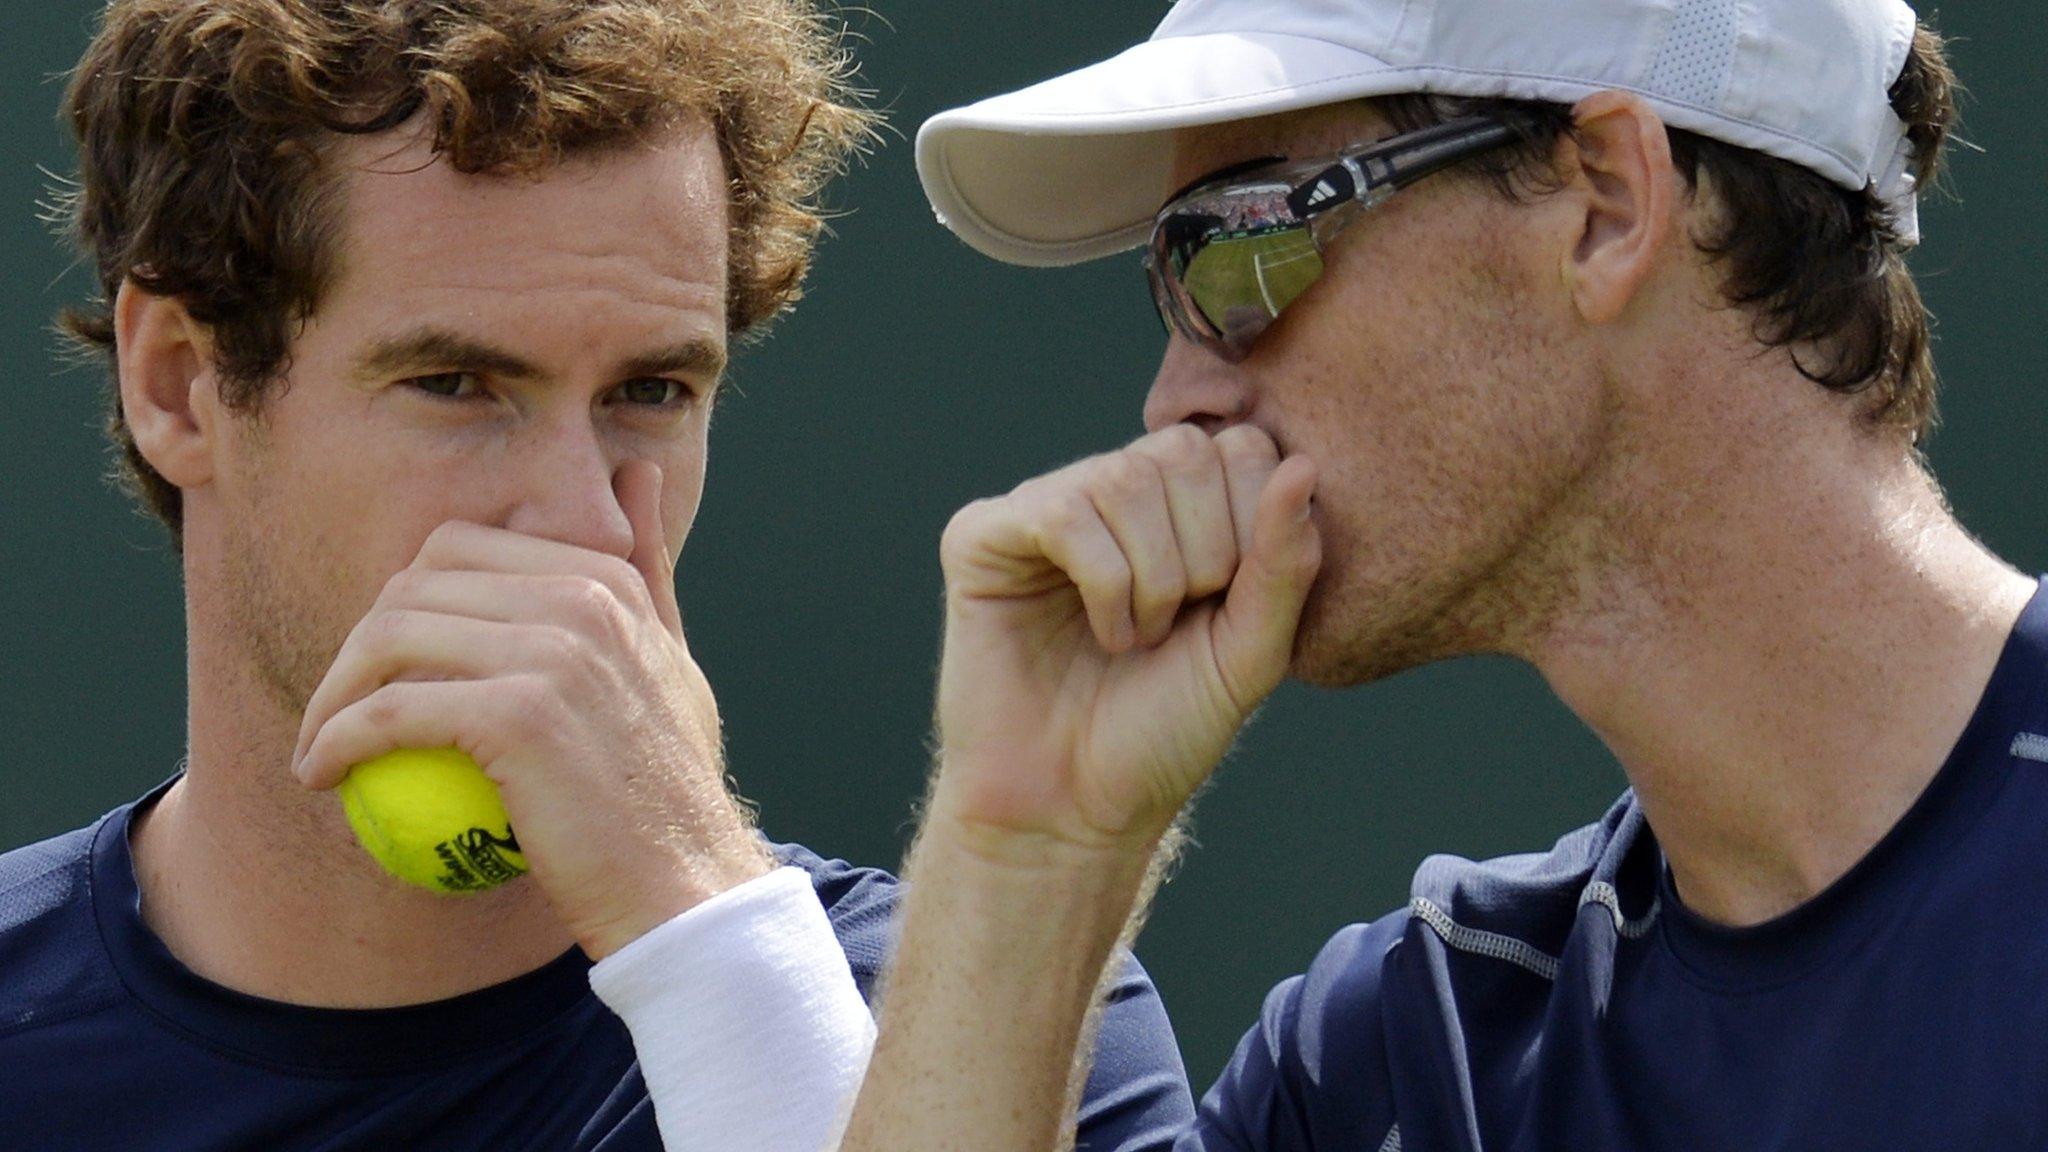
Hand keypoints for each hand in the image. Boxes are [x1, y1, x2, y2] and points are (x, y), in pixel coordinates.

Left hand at [291, 461, 771, 958]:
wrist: (688, 884)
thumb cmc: (669, 791)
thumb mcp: (673, 662)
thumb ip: (648, 570)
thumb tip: (635, 475)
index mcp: (609, 580)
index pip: (462, 547)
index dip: (404, 601)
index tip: (386, 667)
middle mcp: (585, 598)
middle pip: (416, 582)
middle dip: (359, 638)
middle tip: (344, 704)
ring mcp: (555, 651)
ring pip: (390, 635)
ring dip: (332, 689)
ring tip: (321, 742)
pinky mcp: (520, 716)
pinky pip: (389, 711)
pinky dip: (336, 739)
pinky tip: (319, 774)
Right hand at [932, 423, 1319, 858]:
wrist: (1077, 808)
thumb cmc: (1165, 731)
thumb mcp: (1252, 651)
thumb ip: (1286, 563)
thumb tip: (1303, 467)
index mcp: (1179, 506)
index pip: (1241, 446)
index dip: (1253, 527)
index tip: (1226, 606)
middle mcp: (1110, 493)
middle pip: (1185, 451)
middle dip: (1204, 554)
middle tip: (1176, 628)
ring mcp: (1044, 508)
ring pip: (1124, 478)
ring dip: (1152, 580)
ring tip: (1135, 640)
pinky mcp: (982, 537)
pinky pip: (1063, 512)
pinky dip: (1103, 582)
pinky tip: (1102, 633)